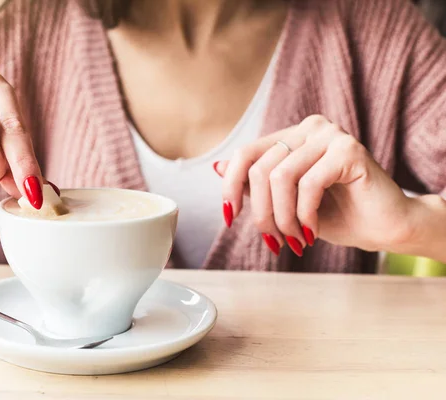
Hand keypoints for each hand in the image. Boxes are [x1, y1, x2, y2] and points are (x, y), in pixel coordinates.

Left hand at [214, 115, 414, 256]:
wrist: (384, 228)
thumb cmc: (335, 216)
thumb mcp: (285, 202)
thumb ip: (256, 184)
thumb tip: (217, 167)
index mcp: (293, 136)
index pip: (245, 154)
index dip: (230, 186)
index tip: (230, 217)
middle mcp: (310, 128)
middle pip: (260, 170)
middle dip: (262, 214)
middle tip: (276, 241)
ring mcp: (331, 135)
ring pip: (280, 178)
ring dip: (283, 219)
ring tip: (296, 239)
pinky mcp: (350, 150)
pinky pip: (308, 185)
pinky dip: (305, 215)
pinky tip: (313, 231)